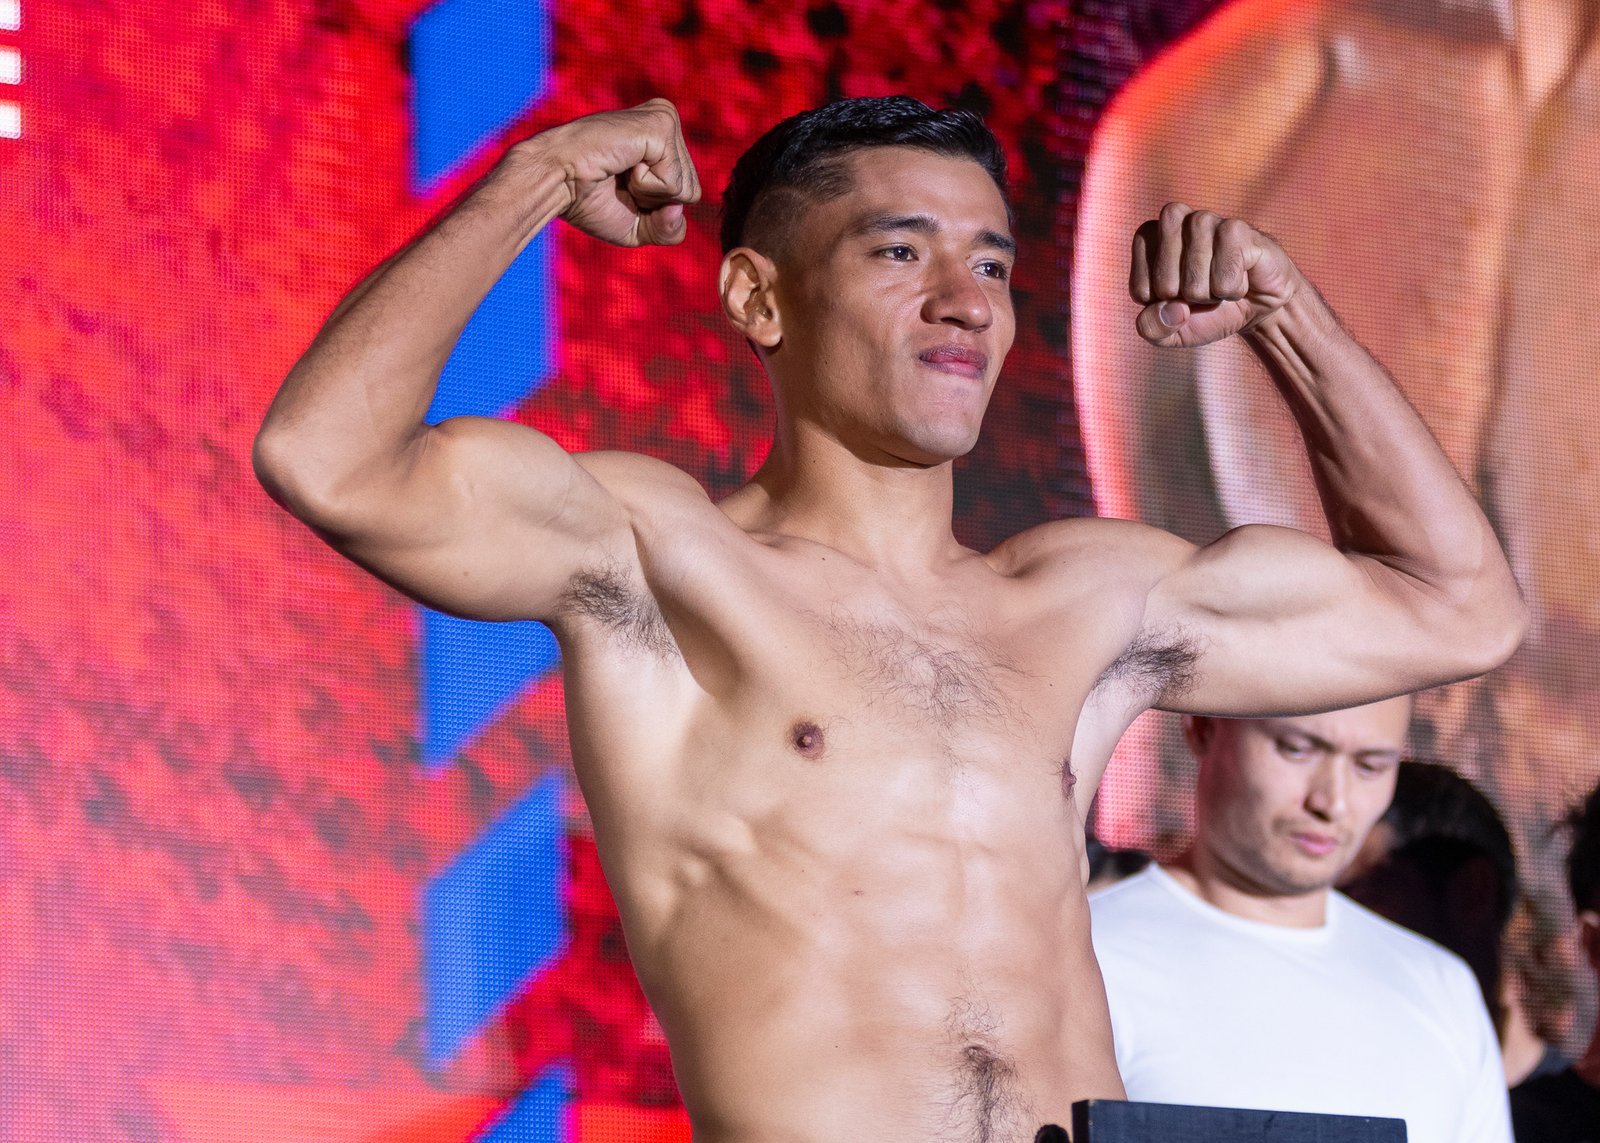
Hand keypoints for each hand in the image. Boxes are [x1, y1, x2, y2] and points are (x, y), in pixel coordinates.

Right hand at [524, 98, 701, 247]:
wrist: (556, 182)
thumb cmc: (589, 201)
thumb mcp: (639, 228)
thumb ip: (670, 229)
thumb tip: (680, 208)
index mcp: (665, 139)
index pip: (688, 195)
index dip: (656, 209)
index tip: (623, 188)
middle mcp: (668, 122)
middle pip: (692, 192)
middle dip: (655, 202)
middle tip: (620, 179)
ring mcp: (666, 119)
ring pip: (686, 188)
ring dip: (648, 193)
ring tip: (620, 170)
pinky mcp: (662, 124)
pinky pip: (673, 181)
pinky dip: (646, 186)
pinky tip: (623, 163)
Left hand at [1129, 203, 1300, 346]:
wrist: (1253, 307)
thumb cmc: (1205, 312)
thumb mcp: (1171, 332)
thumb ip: (1152, 328)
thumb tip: (1172, 310)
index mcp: (1147, 238)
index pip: (1141, 291)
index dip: (1164, 306)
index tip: (1180, 296)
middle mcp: (1173, 218)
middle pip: (1165, 285)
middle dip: (1187, 300)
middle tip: (1204, 289)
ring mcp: (1204, 219)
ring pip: (1194, 281)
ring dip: (1210, 295)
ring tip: (1221, 283)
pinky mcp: (1236, 228)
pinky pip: (1224, 277)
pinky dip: (1232, 289)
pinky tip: (1241, 276)